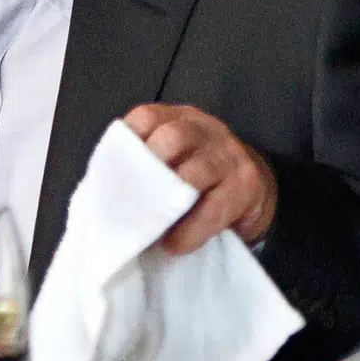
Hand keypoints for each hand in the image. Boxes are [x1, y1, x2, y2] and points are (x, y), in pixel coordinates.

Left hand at [123, 103, 277, 254]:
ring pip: (197, 170)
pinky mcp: (247, 184)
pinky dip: (192, 229)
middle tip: (132, 198)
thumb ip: (145, 164)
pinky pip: (215, 207)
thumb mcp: (174, 158)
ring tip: (151, 228)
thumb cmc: (198, 176)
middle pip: (173, 136)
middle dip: (150, 165)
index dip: (128, 140)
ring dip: (170, 201)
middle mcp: (204, 129)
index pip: (147, 116)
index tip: (112, 171)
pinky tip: (175, 243)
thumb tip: (104, 192)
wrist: (255, 190)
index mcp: (177, 118)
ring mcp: (229, 154)